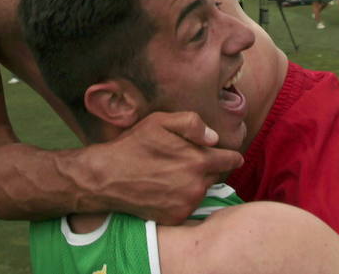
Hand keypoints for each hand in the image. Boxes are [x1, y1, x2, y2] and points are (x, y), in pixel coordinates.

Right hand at [90, 111, 243, 224]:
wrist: (105, 177)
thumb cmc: (134, 145)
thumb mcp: (161, 121)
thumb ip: (192, 124)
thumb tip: (214, 138)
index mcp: (199, 161)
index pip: (232, 160)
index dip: (229, 155)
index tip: (224, 154)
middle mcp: (197, 186)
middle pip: (216, 176)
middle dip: (206, 168)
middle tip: (184, 161)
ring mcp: (186, 205)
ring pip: (202, 191)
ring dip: (194, 183)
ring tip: (170, 174)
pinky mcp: (175, 218)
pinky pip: (188, 206)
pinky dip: (181, 199)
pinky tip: (164, 189)